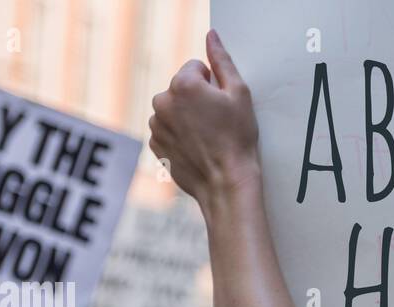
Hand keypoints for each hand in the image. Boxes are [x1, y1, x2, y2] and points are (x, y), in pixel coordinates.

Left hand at [149, 30, 260, 205]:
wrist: (226, 183)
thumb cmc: (237, 139)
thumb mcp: (239, 94)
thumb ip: (222, 60)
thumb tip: (211, 37)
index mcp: (183, 84)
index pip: (196, 67)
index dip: (213, 84)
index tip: (221, 105)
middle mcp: (163, 101)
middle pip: (181, 88)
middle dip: (196, 99)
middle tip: (216, 123)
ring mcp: (156, 125)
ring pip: (172, 109)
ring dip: (186, 117)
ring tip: (207, 138)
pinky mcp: (155, 145)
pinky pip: (166, 130)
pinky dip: (178, 136)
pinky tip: (196, 148)